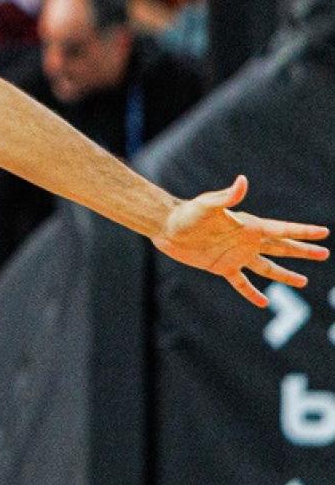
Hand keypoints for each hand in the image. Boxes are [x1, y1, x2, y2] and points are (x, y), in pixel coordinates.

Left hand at [153, 175, 330, 306]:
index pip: (282, 230)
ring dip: (285, 274)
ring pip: (267, 268)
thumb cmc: (187, 213)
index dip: (303, 231)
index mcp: (249, 226)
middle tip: (324, 253)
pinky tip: (263, 303)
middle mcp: (247, 241)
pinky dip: (252, 293)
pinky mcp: (222, 267)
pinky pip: (241, 283)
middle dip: (303, 251)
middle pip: (281, 247)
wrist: (166, 227)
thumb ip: (228, 195)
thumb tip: (243, 181)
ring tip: (304, 281)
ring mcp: (236, 255)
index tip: (324, 231)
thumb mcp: (209, 204)